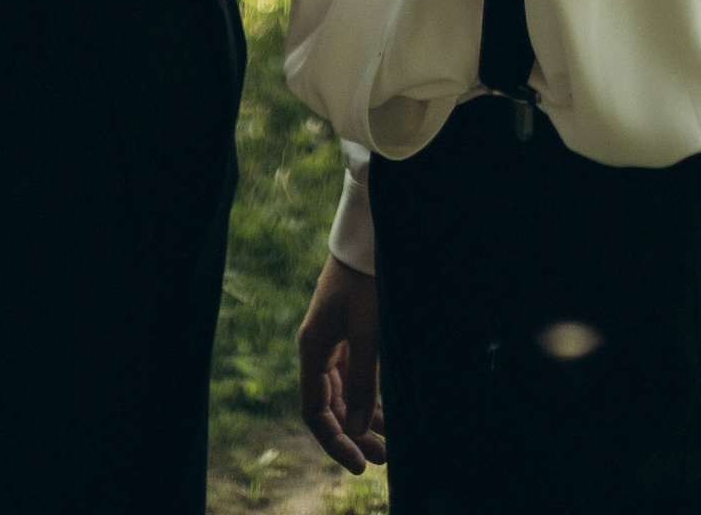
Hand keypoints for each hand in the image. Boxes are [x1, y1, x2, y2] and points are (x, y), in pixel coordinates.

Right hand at [297, 255, 385, 472]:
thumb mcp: (368, 332)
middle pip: (331, 407)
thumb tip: (359, 430)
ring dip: (363, 420)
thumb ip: (364, 381)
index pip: (315, 411)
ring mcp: (333, 343)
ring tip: (388, 447)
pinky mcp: (349, 335)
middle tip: (381, 459)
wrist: (368, 237)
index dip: (334, 440)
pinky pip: (354, 377)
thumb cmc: (367, 280)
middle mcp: (318, 350)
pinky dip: (368, 398)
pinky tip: (386, 415)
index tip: (358, 462)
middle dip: (353, 435)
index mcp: (313, 350)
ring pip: (344, 395)